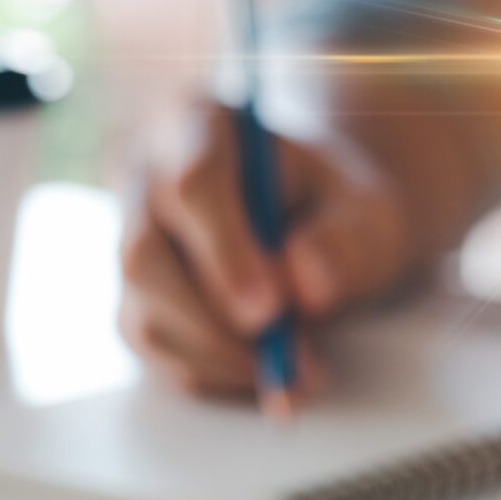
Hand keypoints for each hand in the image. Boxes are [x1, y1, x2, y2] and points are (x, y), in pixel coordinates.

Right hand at [118, 101, 415, 411]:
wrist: (321, 222)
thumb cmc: (340, 207)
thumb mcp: (369, 212)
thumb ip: (347, 241)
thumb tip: (305, 283)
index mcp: (201, 123)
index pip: (194, 182)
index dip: (227, 252)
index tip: (270, 311)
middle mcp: (146, 176)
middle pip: (145, 256)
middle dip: (216, 324)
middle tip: (289, 364)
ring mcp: (130, 240)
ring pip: (145, 315)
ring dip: (222, 360)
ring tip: (299, 373)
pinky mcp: (136, 298)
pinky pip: (157, 352)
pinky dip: (216, 376)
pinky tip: (271, 375)